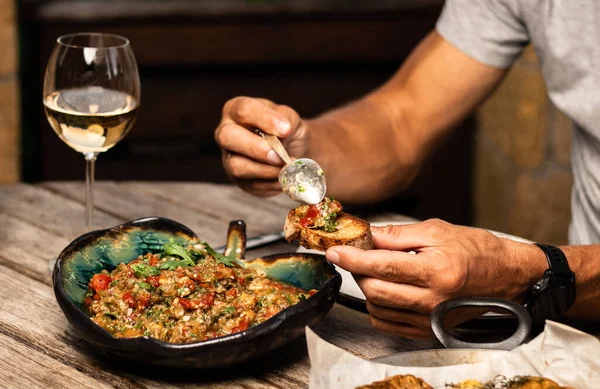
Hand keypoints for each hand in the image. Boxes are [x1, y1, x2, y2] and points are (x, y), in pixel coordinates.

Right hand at [215, 96, 308, 196]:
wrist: (294, 150)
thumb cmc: (287, 129)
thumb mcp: (290, 118)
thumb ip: (286, 120)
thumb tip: (283, 131)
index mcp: (236, 109)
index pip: (244, 110)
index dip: (265, 120)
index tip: (287, 129)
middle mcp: (226, 132)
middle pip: (227, 137)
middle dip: (255, 148)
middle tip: (279, 155)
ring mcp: (229, 157)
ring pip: (236, 165)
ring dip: (265, 170)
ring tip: (287, 168)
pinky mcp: (238, 179)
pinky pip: (250, 184)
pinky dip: (271, 183)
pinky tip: (286, 179)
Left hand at [325, 219, 546, 338]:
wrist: (507, 277)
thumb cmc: (476, 249)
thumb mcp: (438, 231)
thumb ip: (398, 235)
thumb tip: (367, 236)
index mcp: (435, 271)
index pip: (381, 267)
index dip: (353, 258)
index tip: (335, 251)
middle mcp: (432, 300)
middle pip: (374, 290)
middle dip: (359, 272)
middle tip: (361, 257)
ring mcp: (431, 320)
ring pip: (378, 308)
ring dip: (369, 288)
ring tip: (381, 272)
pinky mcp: (429, 331)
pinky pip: (389, 324)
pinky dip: (379, 308)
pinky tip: (387, 291)